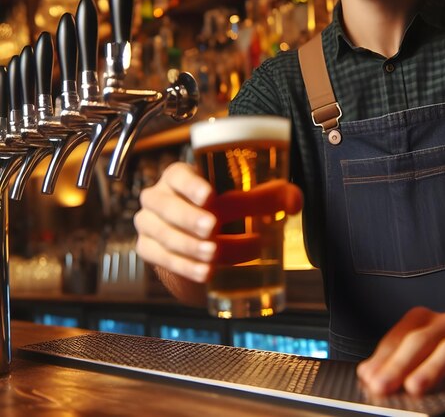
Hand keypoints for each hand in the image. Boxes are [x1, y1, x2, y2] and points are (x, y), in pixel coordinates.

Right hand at [134, 162, 301, 282]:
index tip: (210, 196)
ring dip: (191, 246)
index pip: (179, 175)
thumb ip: (274, 195)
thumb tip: (293, 202)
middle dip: (191, 219)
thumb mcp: (245, 195)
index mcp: (180, 175)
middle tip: (213, 228)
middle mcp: (159, 197)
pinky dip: (186, 266)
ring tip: (216, 253)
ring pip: (166, 236)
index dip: (192, 185)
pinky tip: (206, 272)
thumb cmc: (224, 206)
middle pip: (169, 207)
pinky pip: (163, 259)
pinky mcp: (148, 249)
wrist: (198, 235)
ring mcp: (149, 224)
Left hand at [356, 307, 444, 395]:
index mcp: (421, 319)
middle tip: (381, 386)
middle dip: (398, 366)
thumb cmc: (443, 344)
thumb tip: (367, 374)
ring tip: (414, 388)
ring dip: (430, 370)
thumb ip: (393, 356)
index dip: (382, 359)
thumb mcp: (419, 344)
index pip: (398, 338)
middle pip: (419, 342)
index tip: (368, 378)